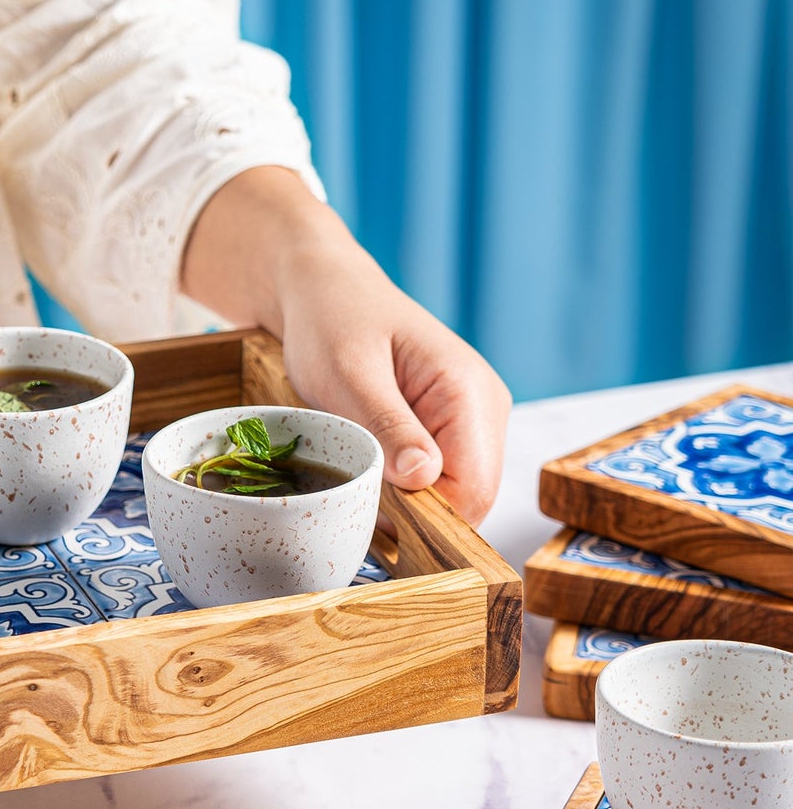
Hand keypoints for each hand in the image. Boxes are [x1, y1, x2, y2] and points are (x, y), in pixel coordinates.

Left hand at [182, 168, 510, 524]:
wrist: (324, 290)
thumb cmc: (332, 320)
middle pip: (469, 500)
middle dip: (414, 515)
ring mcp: (470, 420)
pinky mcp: (448, 428)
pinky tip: (367, 469)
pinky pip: (436, 479)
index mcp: (469, 393)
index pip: (474, 491)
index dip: (426, 518)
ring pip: (453, 495)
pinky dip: (401, 489)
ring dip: (404, 504)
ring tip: (356, 475)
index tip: (371, 512)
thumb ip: (387, 426)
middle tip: (354, 495)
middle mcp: (484, 409)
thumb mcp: (349, 375)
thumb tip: (424, 479)